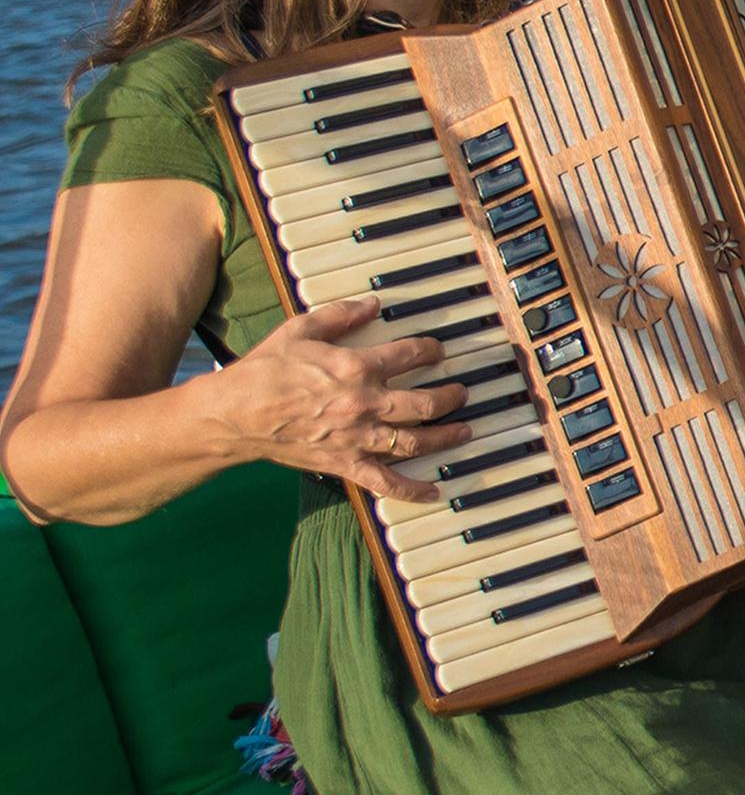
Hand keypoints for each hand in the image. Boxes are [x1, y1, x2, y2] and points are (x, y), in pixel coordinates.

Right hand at [206, 296, 471, 504]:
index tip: (438, 350)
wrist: (231, 416)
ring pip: (416, 441)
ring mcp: (357, 437)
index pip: (410, 355)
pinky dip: (412, 489)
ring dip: (446, 436)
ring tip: (464, 429)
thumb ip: (339, 315)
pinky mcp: (344, 463)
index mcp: (355, 368)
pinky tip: (434, 490)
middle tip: (462, 392)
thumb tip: (372, 304)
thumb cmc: (263, 371)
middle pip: (425, 403)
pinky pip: (385, 481)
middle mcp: (364, 404)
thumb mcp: (299, 330)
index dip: (431, 350)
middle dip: (452, 396)